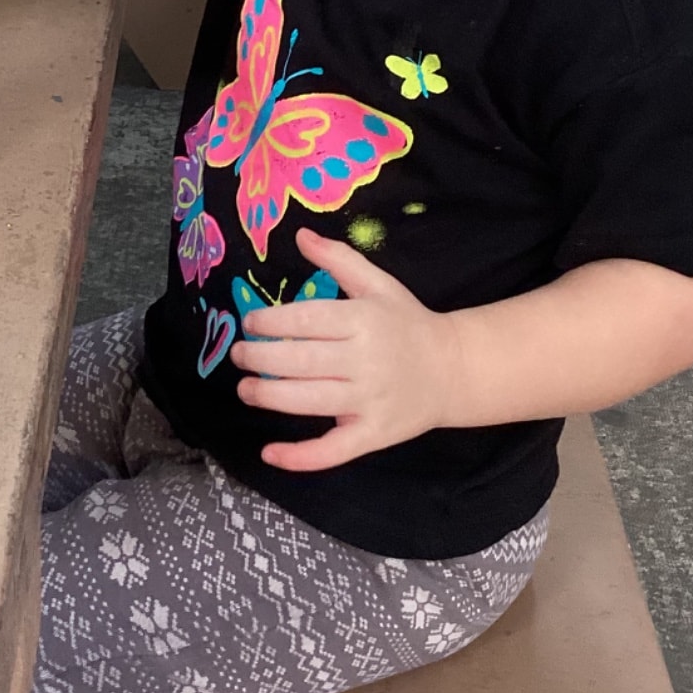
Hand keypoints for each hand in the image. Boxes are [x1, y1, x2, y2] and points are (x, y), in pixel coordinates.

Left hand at [232, 228, 460, 471]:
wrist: (453, 370)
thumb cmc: (408, 324)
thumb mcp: (378, 284)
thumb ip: (338, 260)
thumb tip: (300, 235)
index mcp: (364, 321)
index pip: (308, 320)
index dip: (272, 322)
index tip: (250, 323)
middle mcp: (366, 361)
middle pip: (302, 361)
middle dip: (261, 359)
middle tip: (239, 356)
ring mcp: (370, 402)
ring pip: (310, 402)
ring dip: (270, 397)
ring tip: (245, 389)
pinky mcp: (373, 435)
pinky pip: (333, 451)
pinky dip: (300, 457)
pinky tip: (270, 453)